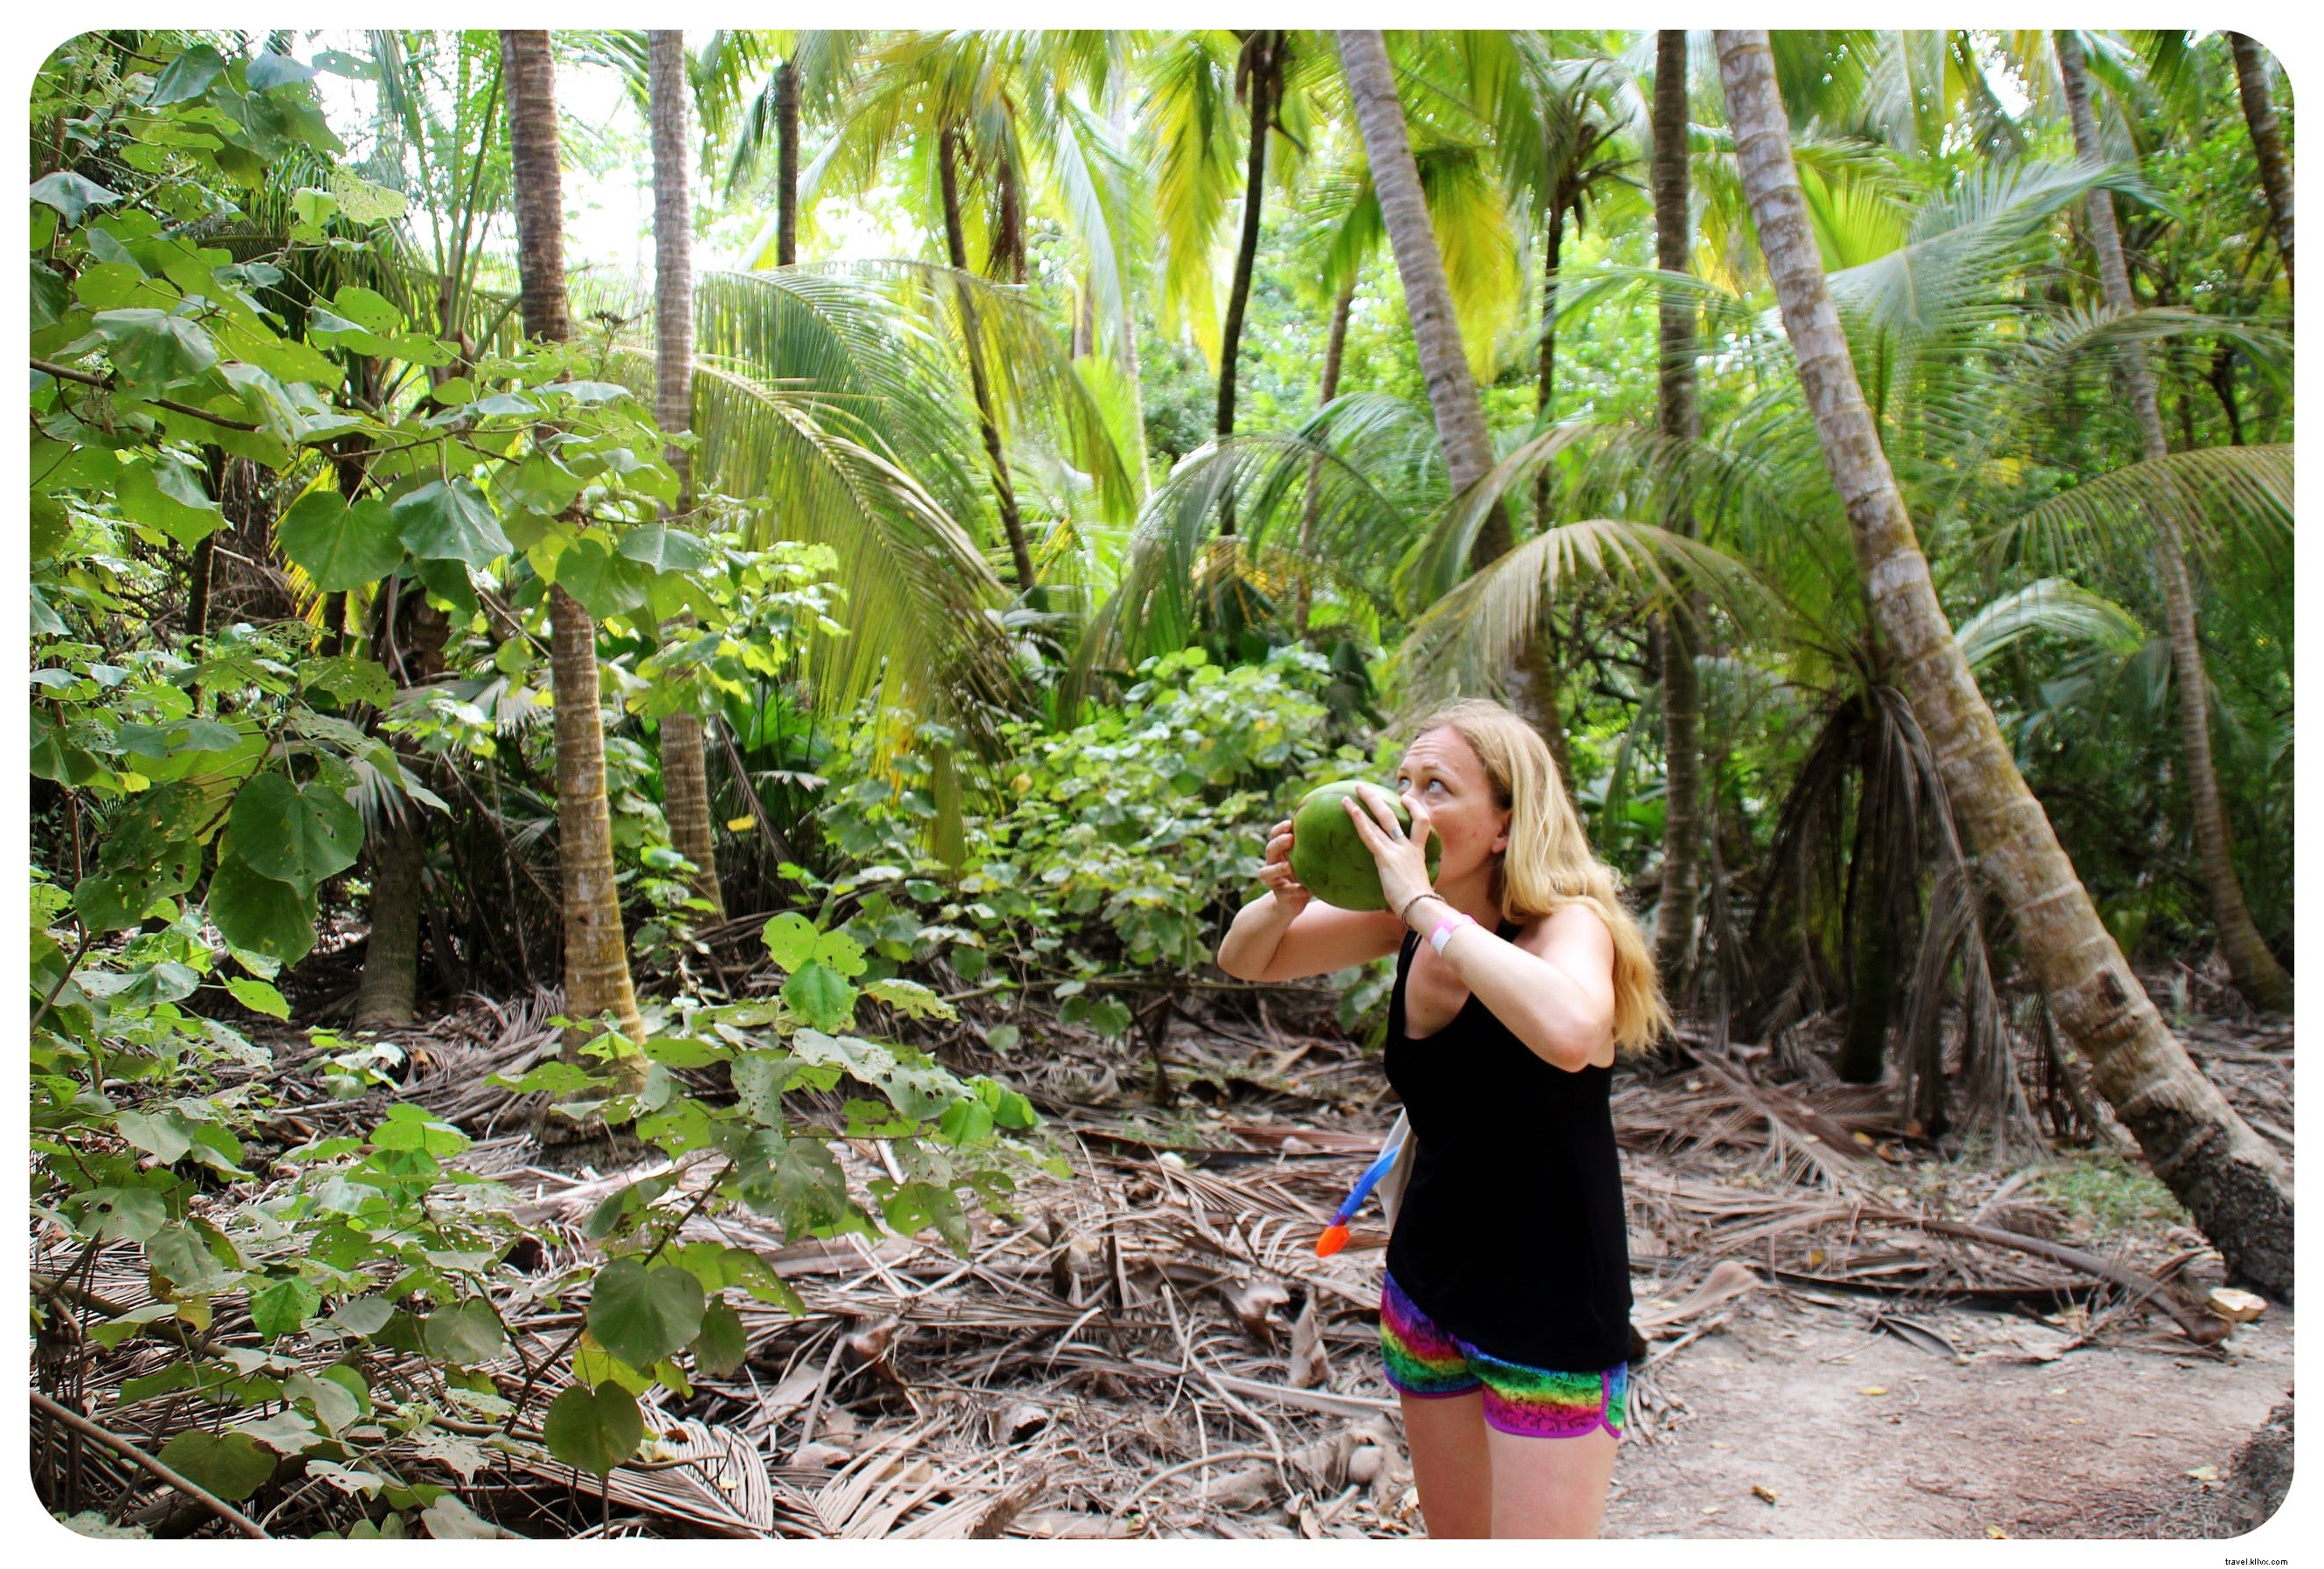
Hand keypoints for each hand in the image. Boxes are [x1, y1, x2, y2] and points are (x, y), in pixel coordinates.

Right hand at [1258, 816, 1311, 915]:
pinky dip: (1295, 890)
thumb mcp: (1306, 860)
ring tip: (1289, 866)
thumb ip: (1312, 847)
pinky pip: (1285, 892)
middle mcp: (1272, 863)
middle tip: (1290, 839)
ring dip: (1278, 868)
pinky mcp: (1279, 895)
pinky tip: (1306, 890)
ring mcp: (1273, 880)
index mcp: (1279, 851)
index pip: (1274, 835)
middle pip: (1270, 849)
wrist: (1291, 903)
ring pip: (1268, 872)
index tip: (1290, 824)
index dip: (1280, 829)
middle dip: (1279, 843)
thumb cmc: (1302, 875)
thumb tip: (1334, 826)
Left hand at [1342, 782, 1436, 920]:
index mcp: (1419, 854)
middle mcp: (1408, 847)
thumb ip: (1408, 889)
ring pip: (1382, 818)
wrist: (1421, 907)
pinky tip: (1350, 808)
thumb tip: (1394, 908)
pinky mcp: (1385, 857)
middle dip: (1378, 800)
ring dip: (1367, 802)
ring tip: (1354, 790)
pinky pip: (1369, 834)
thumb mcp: (1417, 891)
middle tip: (1365, 788)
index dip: (1415, 809)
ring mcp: (1397, 850)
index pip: (1421, 824)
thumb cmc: (1419, 906)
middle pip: (1395, 815)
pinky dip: (1359, 819)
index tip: (1406, 799)